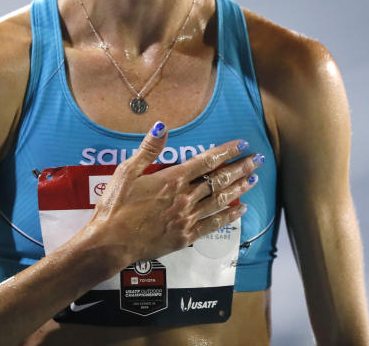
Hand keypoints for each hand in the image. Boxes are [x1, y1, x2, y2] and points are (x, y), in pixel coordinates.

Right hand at [85, 121, 262, 267]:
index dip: (226, 151)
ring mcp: (188, 218)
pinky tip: (241, 210)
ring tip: (254, 179)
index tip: (242, 144)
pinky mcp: (186, 236)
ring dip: (239, 189)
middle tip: (258, 159)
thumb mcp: (126, 172)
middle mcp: (185, 198)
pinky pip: (214, 224)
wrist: (111, 242)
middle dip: (240, 168)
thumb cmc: (115, 206)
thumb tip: (162, 126)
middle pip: (218, 180)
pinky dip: (229, 216)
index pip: (206, 161)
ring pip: (220, 200)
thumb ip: (148, 149)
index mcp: (172, 179)